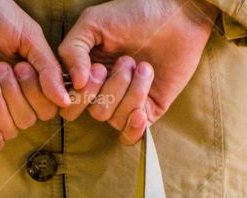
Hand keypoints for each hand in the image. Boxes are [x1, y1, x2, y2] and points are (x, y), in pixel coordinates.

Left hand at [0, 0, 69, 149]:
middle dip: (16, 96)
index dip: (39, 96)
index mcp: (32, 76)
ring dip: (1, 108)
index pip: (46, 107)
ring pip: (10, 128)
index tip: (24, 67)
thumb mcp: (28, 36)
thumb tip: (65, 102)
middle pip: (28, 119)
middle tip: (1, 67)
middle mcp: (15, 93)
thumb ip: (48, 68)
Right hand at [58, 0, 216, 142]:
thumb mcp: (93, 23)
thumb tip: (74, 84)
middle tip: (127, 61)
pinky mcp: (147, 112)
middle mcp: (104, 91)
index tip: (98, 68)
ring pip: (113, 119)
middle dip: (111, 88)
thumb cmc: (135, 13)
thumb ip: (72, 50)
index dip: (81, 94)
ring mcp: (126, 103)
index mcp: (87, 73)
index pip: (69, 103)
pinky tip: (141, 112)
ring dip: (131, 91)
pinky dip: (133, 127)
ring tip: (144, 67)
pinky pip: (130, 135)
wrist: (177, 17)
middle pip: (94, 112)